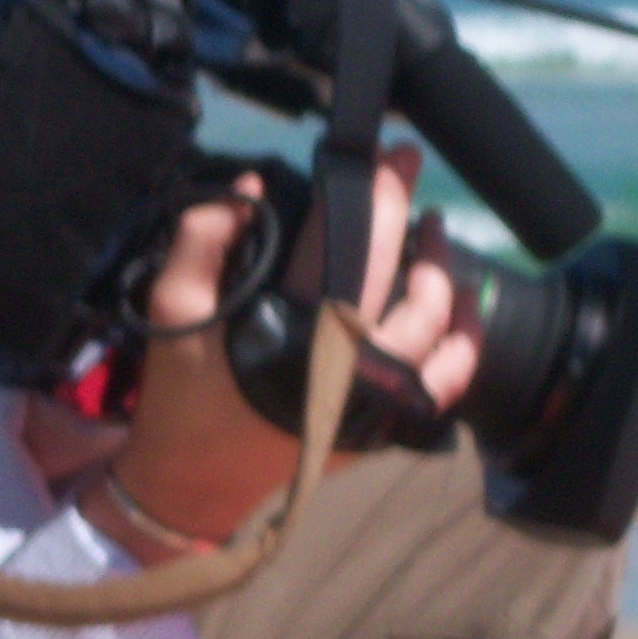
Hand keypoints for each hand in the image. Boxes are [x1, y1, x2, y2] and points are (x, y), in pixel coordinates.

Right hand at [92, 144, 475, 556]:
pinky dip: (465, 341)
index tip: (392, 153)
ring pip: (442, 331)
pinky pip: (450, 383)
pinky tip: (461, 304)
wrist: (192, 485)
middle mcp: (354, 369)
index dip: (380, 189)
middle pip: (412, 283)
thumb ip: (204, 237)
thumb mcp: (172, 307)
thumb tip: (253, 186)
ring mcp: (380, 405)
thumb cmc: (182, 393)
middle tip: (411, 174)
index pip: (357, 243)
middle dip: (415, 219)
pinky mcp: (388, 430)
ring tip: (434, 233)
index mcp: (301, 331)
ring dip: (446, 274)